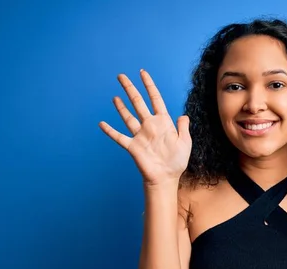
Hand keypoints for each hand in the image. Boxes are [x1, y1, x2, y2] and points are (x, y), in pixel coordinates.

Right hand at [98, 70, 191, 186]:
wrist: (166, 178)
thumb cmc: (177, 162)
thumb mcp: (185, 143)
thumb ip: (183, 128)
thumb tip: (183, 115)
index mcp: (163, 123)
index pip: (155, 99)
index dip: (149, 86)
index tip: (142, 73)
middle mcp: (150, 126)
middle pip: (138, 103)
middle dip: (130, 89)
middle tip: (121, 76)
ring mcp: (140, 135)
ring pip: (128, 117)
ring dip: (121, 107)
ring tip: (115, 96)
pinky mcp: (132, 146)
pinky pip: (119, 137)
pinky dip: (110, 131)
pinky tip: (102, 123)